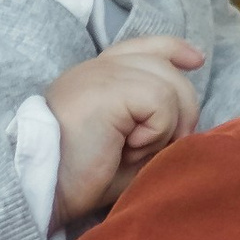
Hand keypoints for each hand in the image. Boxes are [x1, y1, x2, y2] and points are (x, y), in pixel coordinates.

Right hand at [45, 34, 201, 220]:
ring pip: (169, 84)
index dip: (173, 49)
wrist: (43, 192)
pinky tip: (128, 148)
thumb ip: (153, 126)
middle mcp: (96, 67)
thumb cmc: (80, 181)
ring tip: (134, 150)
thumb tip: (188, 123)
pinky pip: (160, 100)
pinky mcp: (106, 87)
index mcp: (96, 77)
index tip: (196, 60)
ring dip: (164, 126)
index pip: (143, 47)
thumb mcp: (126, 151)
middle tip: (158, 148)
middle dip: (182, 107)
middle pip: (164, 66)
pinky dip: (155, 131)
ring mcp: (99, 72)